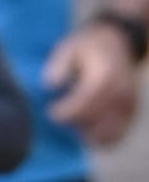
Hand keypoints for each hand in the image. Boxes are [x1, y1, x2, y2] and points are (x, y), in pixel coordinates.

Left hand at [43, 15, 141, 148]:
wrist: (117, 42)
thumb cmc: (87, 46)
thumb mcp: (69, 46)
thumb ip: (59, 64)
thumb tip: (50, 84)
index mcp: (107, 75)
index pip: (88, 101)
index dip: (67, 111)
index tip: (51, 112)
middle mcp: (122, 93)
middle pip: (96, 121)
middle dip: (74, 122)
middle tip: (58, 116)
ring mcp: (129, 106)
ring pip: (106, 134)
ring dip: (86, 133)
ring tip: (72, 120)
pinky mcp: (131, 115)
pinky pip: (115, 136)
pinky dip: (99, 139)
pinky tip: (84, 130)